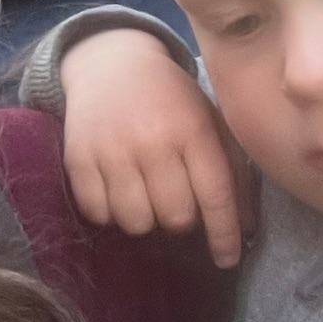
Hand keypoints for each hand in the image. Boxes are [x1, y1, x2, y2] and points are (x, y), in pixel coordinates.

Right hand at [57, 28, 252, 266]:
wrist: (110, 62)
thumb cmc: (170, 97)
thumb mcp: (209, 120)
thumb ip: (232, 171)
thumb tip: (244, 229)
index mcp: (192, 129)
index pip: (215, 196)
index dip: (224, 235)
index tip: (228, 259)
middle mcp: (152, 141)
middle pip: (175, 217)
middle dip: (182, 220)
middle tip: (177, 201)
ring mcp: (111, 150)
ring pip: (136, 222)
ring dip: (146, 218)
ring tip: (146, 196)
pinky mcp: (78, 158)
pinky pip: (98, 214)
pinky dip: (110, 212)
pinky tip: (118, 190)